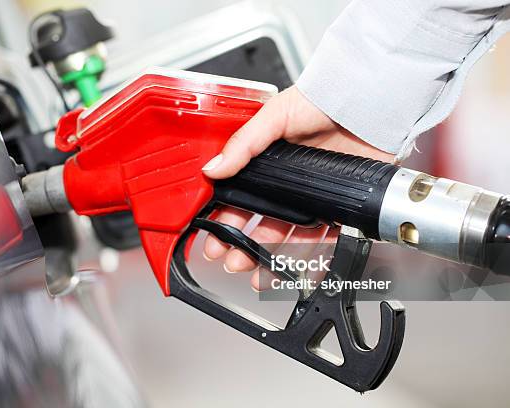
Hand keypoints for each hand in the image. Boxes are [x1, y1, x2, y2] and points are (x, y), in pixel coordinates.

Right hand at [201, 85, 393, 289]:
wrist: (366, 103)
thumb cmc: (320, 101)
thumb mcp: (273, 117)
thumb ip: (243, 145)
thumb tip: (212, 169)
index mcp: (266, 164)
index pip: (239, 198)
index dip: (224, 219)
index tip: (213, 237)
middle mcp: (288, 184)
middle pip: (260, 222)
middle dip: (242, 245)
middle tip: (232, 259)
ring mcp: (312, 197)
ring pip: (287, 235)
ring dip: (270, 256)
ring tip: (256, 271)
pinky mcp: (338, 207)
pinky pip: (323, 238)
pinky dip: (310, 256)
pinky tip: (294, 268)